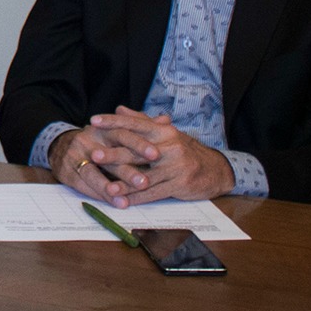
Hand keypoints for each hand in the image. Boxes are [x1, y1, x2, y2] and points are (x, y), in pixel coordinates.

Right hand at [47, 126, 152, 206]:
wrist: (60, 147)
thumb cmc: (98, 142)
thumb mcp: (117, 131)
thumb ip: (141, 128)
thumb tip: (166, 120)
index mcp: (103, 130)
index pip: (121, 133)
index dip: (138, 144)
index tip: (156, 154)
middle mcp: (88, 141)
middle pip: (108, 156)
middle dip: (127, 170)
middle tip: (145, 182)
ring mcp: (75, 157)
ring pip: (93, 173)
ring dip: (109, 186)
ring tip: (125, 198)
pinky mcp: (67, 173)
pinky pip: (84, 185)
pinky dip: (100, 195)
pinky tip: (114, 203)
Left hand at [87, 106, 235, 205]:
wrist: (216, 170)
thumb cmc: (184, 151)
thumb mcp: (166, 133)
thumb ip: (141, 122)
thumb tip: (119, 109)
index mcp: (164, 131)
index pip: (136, 124)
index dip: (114, 122)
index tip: (93, 121)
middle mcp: (170, 147)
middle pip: (137, 150)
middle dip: (114, 154)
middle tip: (93, 155)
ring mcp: (176, 166)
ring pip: (145, 175)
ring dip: (124, 183)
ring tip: (106, 187)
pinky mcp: (180, 184)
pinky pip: (154, 193)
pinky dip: (138, 198)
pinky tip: (123, 202)